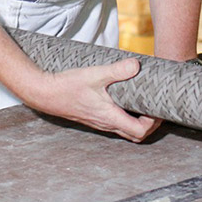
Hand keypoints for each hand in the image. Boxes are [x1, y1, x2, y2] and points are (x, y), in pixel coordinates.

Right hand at [24, 58, 158, 142]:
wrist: (45, 93)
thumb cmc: (68, 85)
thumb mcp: (94, 74)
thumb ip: (116, 70)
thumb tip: (137, 65)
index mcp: (109, 117)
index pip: (139, 131)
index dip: (153, 122)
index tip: (157, 107)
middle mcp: (106, 124)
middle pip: (136, 136)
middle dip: (150, 125)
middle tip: (156, 108)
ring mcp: (99, 123)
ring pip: (125, 131)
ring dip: (139, 122)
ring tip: (145, 105)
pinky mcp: (94, 118)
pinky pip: (116, 125)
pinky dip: (126, 118)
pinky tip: (126, 102)